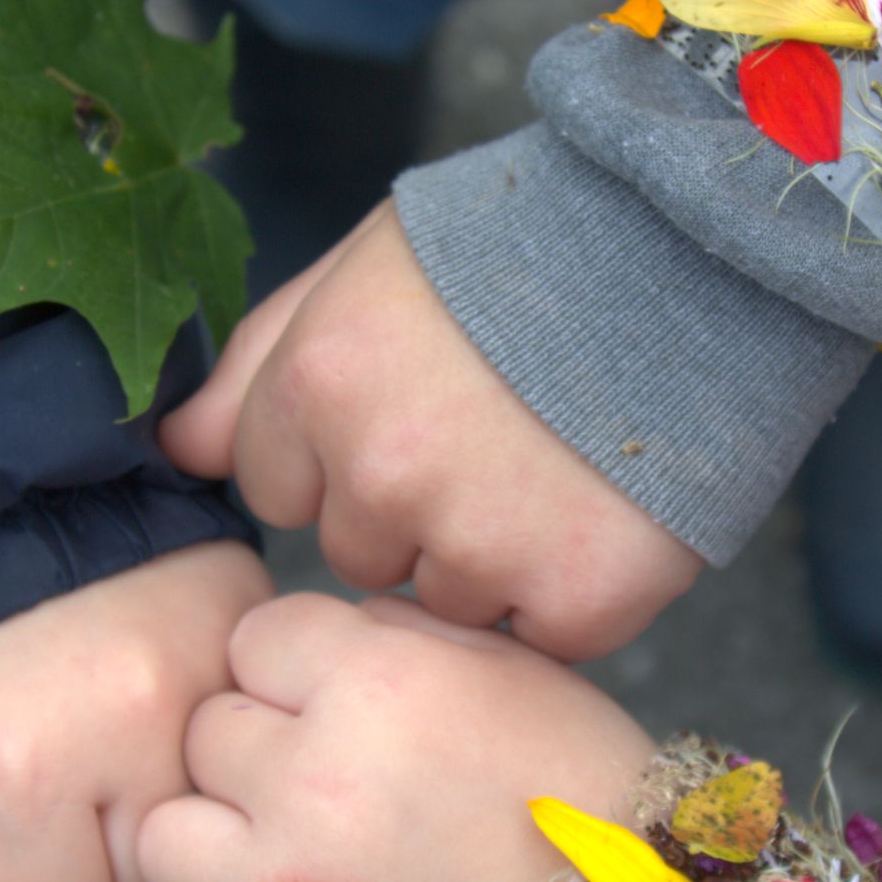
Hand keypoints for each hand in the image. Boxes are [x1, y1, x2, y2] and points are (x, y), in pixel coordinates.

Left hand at [0, 540, 270, 881]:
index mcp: (22, 774)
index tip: (10, 828)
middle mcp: (135, 726)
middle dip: (110, 849)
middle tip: (68, 773)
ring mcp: (209, 669)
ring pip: (221, 815)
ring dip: (174, 791)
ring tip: (116, 728)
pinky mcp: (249, 619)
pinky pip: (256, 726)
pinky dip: (216, 723)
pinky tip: (162, 684)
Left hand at [138, 593, 656, 881]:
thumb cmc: (576, 792)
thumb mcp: (504, 667)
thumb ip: (385, 634)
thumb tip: (296, 641)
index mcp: (373, 684)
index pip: (254, 638)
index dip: (294, 668)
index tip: (341, 702)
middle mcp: (318, 780)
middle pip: (206, 731)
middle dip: (257, 750)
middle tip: (333, 783)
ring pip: (165, 836)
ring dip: (216, 839)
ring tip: (286, 852)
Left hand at [162, 205, 701, 658]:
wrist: (704, 247)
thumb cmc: (528, 245)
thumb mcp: (370, 268)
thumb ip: (261, 365)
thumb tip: (176, 453)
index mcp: (321, 382)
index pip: (278, 488)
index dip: (346, 456)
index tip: (415, 411)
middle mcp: (385, 473)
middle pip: (358, 553)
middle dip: (415, 513)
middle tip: (499, 437)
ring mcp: (482, 543)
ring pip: (446, 601)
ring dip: (494, 558)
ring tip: (558, 466)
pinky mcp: (579, 595)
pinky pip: (543, 636)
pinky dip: (575, 591)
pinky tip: (606, 511)